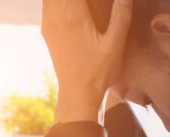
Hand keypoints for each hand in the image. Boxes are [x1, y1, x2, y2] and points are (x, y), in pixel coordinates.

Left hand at [42, 0, 132, 122]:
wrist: (77, 94)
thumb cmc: (98, 72)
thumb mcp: (115, 44)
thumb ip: (121, 16)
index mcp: (73, 16)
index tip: (97, 1)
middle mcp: (56, 18)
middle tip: (91, 3)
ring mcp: (49, 25)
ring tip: (84, 5)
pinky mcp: (47, 32)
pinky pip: (47, 6)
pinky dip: (57, 2)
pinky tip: (70, 5)